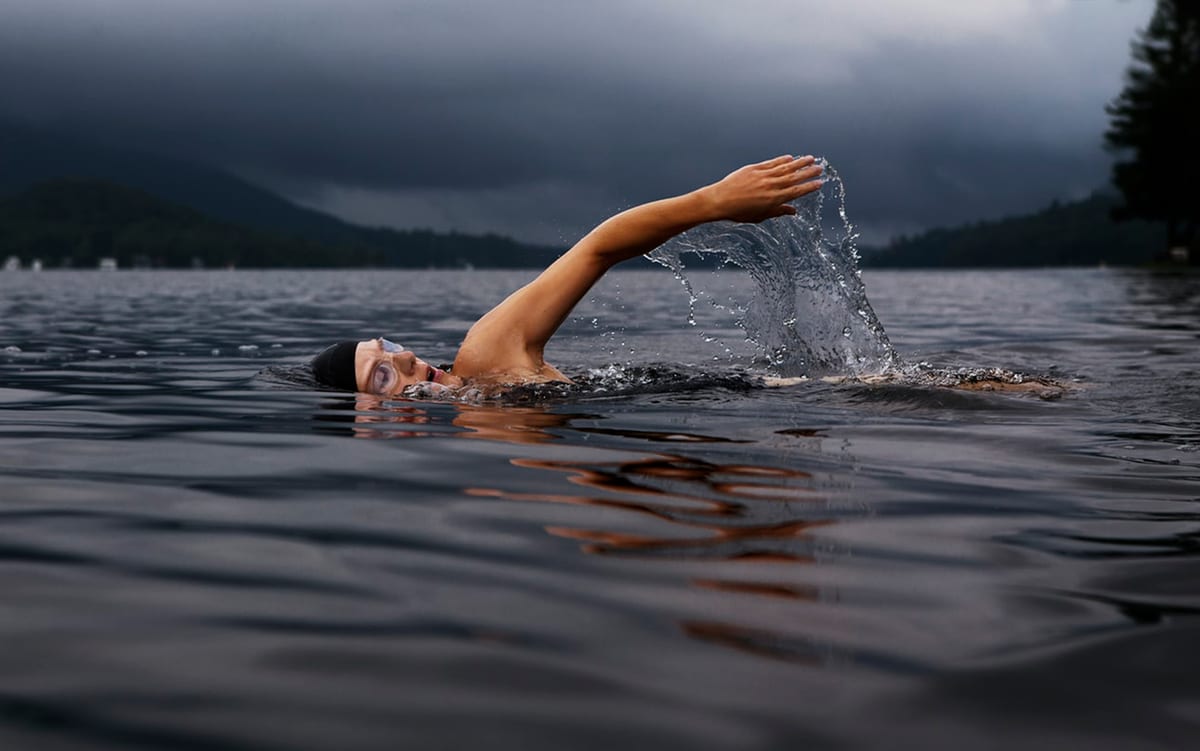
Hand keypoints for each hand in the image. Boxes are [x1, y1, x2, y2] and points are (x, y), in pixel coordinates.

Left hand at [700, 155, 823, 223]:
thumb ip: (778, 212)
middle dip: (808, 172)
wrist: (719, 200)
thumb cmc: (738, 212)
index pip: (796, 192)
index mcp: (773, 200)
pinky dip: (782, 160)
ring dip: (799, 163)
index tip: (819, 183)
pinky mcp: (754, 169)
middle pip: (794, 177)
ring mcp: (763, 176)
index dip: (809, 187)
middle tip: (820, 168)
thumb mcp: (760, 216)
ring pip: (785, 167)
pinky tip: (790, 157)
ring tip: (811, 158)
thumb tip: (793, 211)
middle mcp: (770, 186)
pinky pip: (772, 163)